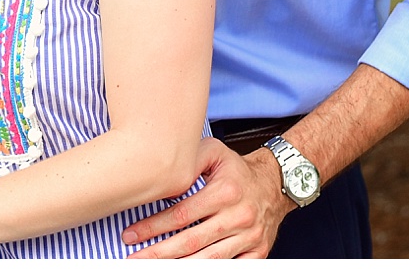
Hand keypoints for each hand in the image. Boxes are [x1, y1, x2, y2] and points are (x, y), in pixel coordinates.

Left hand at [122, 138, 291, 257]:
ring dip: (179, 266)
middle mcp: (238, 216)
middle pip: (191, 242)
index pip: (182, 215)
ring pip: (209, 259)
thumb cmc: (238, 170)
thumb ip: (189, 160)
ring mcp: (249, 237)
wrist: (276, 183)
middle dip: (159, 252)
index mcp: (224, 192)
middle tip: (135, 257)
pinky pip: (232, 267)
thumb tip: (163, 174)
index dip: (153, 227)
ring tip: (154, 266)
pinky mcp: (258, 251)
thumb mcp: (214, 152)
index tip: (132, 234)